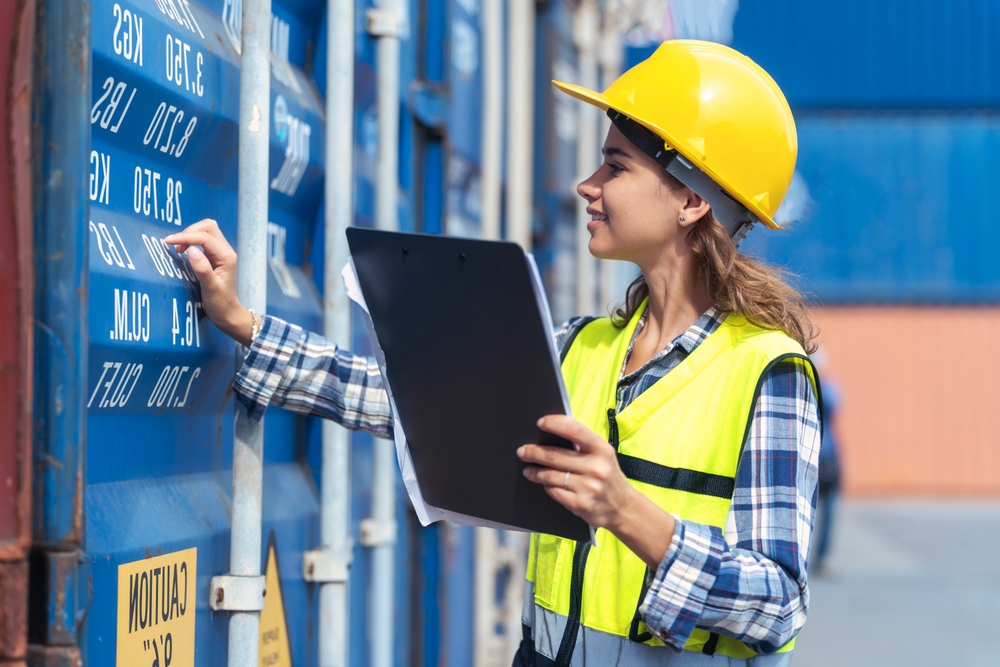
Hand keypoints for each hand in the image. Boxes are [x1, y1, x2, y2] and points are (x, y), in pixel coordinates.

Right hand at [164, 219, 255, 345]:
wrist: (228, 313)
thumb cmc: (220, 304)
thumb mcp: (210, 289)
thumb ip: (202, 269)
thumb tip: (192, 250)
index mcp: (226, 257)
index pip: (205, 237)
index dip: (185, 236)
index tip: (168, 242)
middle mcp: (226, 251)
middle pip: (208, 227)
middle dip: (189, 231)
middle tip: (174, 245)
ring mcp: (221, 253)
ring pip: (206, 231)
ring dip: (190, 235)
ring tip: (178, 248)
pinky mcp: (215, 256)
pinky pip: (203, 240)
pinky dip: (191, 240)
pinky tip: (183, 251)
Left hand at [518, 414, 675, 567]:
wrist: (623, 507)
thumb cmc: (608, 475)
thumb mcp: (603, 455)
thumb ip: (582, 444)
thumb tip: (551, 432)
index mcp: (602, 449)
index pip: (574, 430)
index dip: (555, 424)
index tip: (540, 423)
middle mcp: (596, 467)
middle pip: (555, 456)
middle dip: (534, 452)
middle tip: (522, 451)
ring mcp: (588, 488)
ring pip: (550, 476)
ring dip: (535, 472)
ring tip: (528, 470)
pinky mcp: (580, 504)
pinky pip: (554, 492)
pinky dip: (546, 487)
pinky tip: (544, 484)